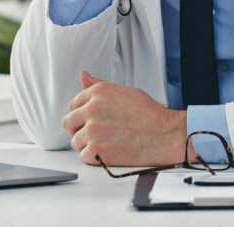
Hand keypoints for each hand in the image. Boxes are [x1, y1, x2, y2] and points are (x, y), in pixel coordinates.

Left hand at [63, 71, 186, 166]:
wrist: (165, 135)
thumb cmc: (149, 114)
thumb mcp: (124, 91)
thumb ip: (98, 85)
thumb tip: (83, 76)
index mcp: (98, 93)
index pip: (73, 104)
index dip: (83, 114)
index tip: (92, 120)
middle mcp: (92, 109)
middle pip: (69, 122)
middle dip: (80, 129)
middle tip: (97, 134)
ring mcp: (92, 130)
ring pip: (75, 141)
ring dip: (88, 144)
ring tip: (108, 143)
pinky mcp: (96, 150)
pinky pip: (84, 156)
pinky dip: (95, 158)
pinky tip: (109, 152)